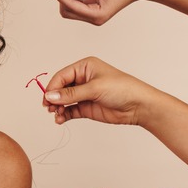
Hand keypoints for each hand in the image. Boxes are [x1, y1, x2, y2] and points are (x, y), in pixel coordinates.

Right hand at [42, 57, 161, 125]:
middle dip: (54, 98)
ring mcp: (84, 94)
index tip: (47, 99)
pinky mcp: (87, 107)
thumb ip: (71, 94)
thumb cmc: (123, 89)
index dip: (52, 87)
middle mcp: (82, 79)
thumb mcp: (95, 88)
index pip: (62, 76)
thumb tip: (50, 96)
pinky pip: (70, 110)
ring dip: (58, 108)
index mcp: (84, 67)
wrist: (140, 106)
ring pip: (63, 100)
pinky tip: (61, 119)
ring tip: (57, 115)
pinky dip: (64, 115)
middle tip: (50, 108)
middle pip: (60, 88)